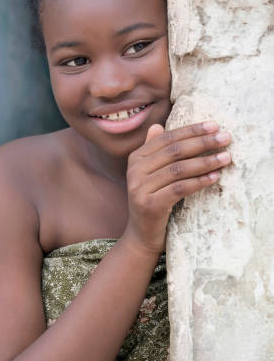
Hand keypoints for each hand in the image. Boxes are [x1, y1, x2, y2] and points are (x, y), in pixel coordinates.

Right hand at [123, 121, 231, 254]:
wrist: (142, 235)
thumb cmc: (153, 200)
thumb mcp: (151, 174)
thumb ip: (155, 151)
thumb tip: (157, 126)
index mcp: (136, 158)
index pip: (167, 138)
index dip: (191, 130)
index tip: (214, 125)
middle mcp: (134, 170)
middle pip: (174, 151)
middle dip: (202, 142)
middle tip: (225, 137)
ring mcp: (140, 188)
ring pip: (178, 169)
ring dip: (205, 162)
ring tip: (226, 157)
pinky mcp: (150, 205)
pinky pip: (179, 189)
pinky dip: (199, 181)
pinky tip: (215, 177)